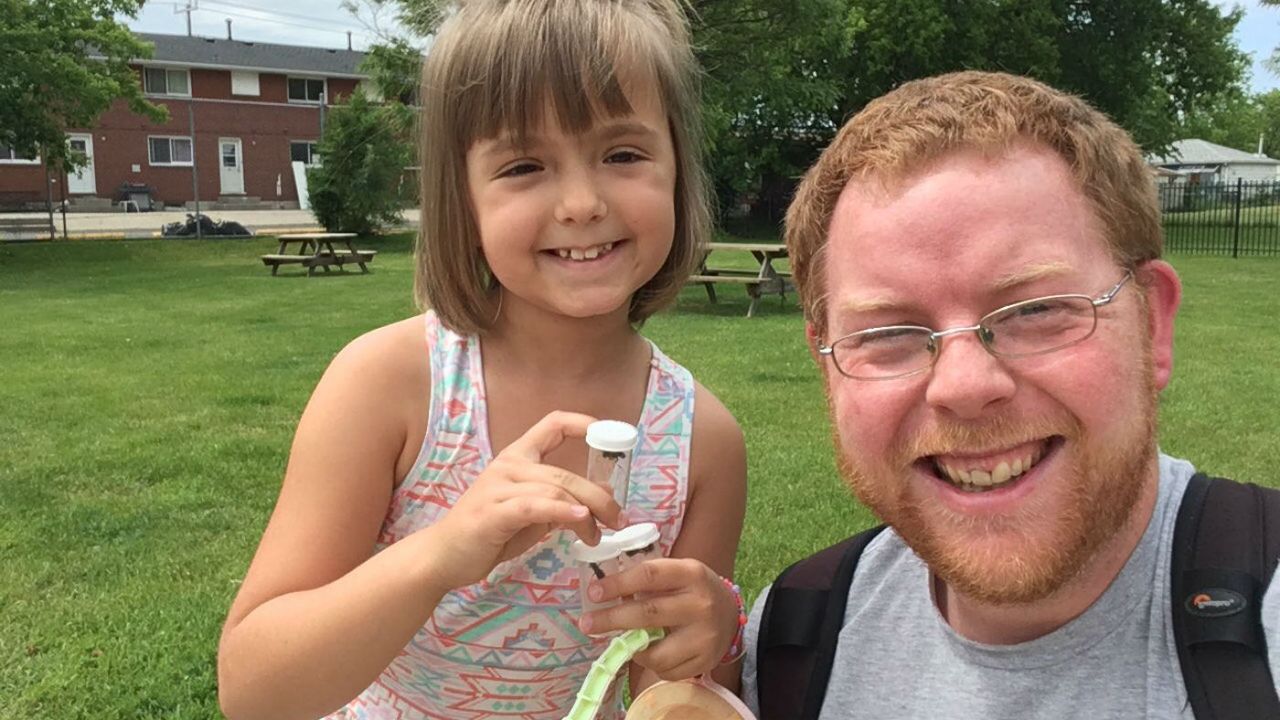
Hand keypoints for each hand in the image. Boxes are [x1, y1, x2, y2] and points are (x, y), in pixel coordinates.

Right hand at [427, 411, 624, 589]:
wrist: (444, 555)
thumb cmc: (490, 533)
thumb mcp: (534, 514)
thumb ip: (563, 500)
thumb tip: (605, 493)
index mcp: (518, 457)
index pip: (552, 425)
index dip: (583, 424)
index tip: (612, 435)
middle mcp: (509, 465)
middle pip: (565, 473)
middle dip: (599, 497)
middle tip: (617, 519)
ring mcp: (499, 486)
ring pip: (555, 490)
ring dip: (586, 514)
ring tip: (597, 536)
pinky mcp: (493, 512)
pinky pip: (535, 506)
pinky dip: (562, 512)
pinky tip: (580, 521)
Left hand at [577, 558, 737, 679]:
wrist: (730, 614)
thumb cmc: (692, 590)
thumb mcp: (677, 574)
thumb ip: (648, 580)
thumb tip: (604, 592)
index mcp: (691, 573)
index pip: (649, 575)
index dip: (618, 584)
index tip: (593, 592)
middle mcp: (700, 604)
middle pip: (648, 613)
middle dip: (611, 619)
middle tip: (587, 623)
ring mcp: (704, 636)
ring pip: (655, 652)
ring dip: (632, 648)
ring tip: (626, 642)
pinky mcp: (704, 661)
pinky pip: (665, 669)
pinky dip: (650, 662)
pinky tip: (652, 651)